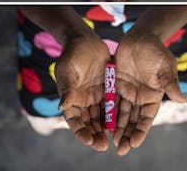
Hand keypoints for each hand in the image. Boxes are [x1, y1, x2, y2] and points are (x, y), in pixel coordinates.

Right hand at [55, 31, 111, 150]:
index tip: (89, 141)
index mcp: (70, 99)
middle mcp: (83, 101)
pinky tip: (124, 123)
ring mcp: (96, 95)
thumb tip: (63, 105)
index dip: (81, 132)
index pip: (74, 120)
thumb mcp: (68, 70)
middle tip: (103, 146)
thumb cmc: (72, 54)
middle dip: (95, 135)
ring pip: (102, 116)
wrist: (85, 40)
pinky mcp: (108, 88)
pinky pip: (113, 103)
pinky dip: (117, 114)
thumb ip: (67, 87)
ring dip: (107, 128)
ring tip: (115, 140)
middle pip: (89, 122)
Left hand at [113, 28, 186, 155]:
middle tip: (120, 150)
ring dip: (117, 128)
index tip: (134, 143)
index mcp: (154, 94)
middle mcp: (141, 96)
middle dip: (128, 135)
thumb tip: (183, 100)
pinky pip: (111, 102)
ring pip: (122, 114)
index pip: (147, 117)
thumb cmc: (156, 50)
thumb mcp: (165, 67)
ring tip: (110, 143)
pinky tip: (101, 125)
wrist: (141, 36)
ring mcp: (128, 91)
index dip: (141, 130)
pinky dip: (107, 114)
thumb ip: (170, 84)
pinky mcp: (116, 85)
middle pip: (134, 120)